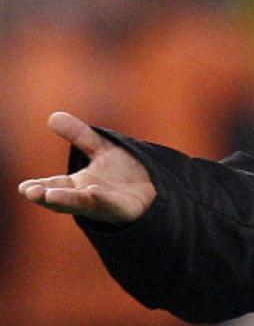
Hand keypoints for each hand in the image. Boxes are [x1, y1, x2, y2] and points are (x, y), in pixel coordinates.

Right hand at [16, 112, 155, 223]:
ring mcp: (106, 205)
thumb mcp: (101, 149)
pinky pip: (111, 205)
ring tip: (50, 195)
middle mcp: (88, 198)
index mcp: (78, 186)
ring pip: (84, 204)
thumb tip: (52, 116)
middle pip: (64, 199)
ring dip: (67, 200)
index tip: (24, 187)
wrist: (158, 186)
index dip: (39, 187)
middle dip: (48, 196)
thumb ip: (79, 134)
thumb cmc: (124, 172)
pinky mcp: (125, 209)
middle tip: (31, 192)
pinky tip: (93, 191)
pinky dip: (102, 199)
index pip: (54, 187)